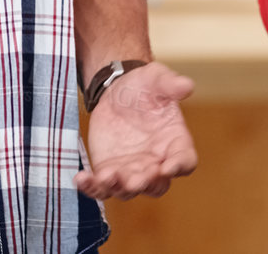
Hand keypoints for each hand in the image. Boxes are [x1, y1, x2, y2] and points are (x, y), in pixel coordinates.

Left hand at [76, 63, 197, 199]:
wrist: (116, 90)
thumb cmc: (143, 85)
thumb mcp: (157, 78)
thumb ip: (171, 83)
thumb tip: (187, 86)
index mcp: (175, 141)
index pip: (185, 161)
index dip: (180, 166)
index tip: (169, 166)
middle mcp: (156, 161)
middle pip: (157, 184)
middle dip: (146, 184)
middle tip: (135, 180)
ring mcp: (131, 170)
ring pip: (127, 190)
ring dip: (118, 187)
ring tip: (105, 177)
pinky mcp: (108, 171)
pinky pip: (100, 187)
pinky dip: (91, 187)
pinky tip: (81, 178)